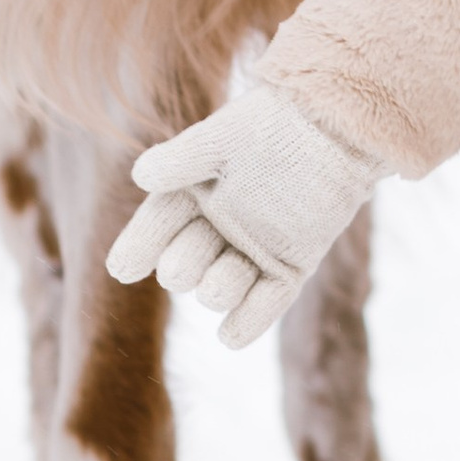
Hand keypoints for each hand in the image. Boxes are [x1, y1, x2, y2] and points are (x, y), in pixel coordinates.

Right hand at [107, 78, 379, 349]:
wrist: (337, 129)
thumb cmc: (275, 125)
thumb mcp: (224, 137)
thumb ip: (185, 158)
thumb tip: (141, 176)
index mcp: (192, 194)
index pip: (156, 226)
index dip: (139, 248)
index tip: (123, 268)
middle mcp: (217, 228)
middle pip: (183, 267)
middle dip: (182, 266)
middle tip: (191, 253)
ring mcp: (253, 250)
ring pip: (220, 290)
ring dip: (218, 291)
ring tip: (223, 280)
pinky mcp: (291, 265)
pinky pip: (266, 303)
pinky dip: (249, 322)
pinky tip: (230, 335)